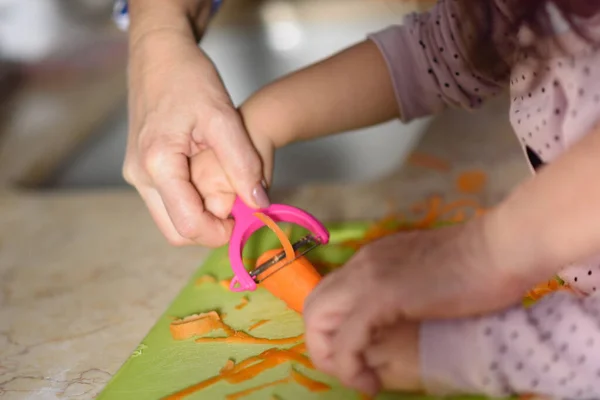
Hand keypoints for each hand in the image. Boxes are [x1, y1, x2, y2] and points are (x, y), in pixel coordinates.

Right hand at [123, 31, 270, 246]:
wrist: (158, 54)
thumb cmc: (188, 77)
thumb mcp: (224, 117)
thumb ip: (242, 164)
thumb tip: (259, 204)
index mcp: (157, 164)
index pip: (189, 225)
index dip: (222, 231)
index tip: (246, 216)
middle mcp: (139, 176)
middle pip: (177, 232)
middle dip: (211, 228)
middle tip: (238, 206)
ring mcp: (137, 175)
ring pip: (171, 219)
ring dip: (202, 215)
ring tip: (227, 188)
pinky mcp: (141, 170)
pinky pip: (168, 202)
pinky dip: (192, 202)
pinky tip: (211, 180)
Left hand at [303, 217, 529, 394]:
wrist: (501, 248)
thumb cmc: (479, 265)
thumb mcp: (426, 277)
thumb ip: (403, 292)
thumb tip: (397, 319)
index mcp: (371, 259)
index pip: (328, 293)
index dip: (331, 330)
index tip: (357, 355)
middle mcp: (361, 264)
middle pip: (313, 306)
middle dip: (322, 346)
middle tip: (352, 370)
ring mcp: (367, 277)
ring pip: (317, 319)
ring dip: (330, 357)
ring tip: (359, 379)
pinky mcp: (380, 297)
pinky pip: (346, 340)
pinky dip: (349, 366)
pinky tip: (370, 384)